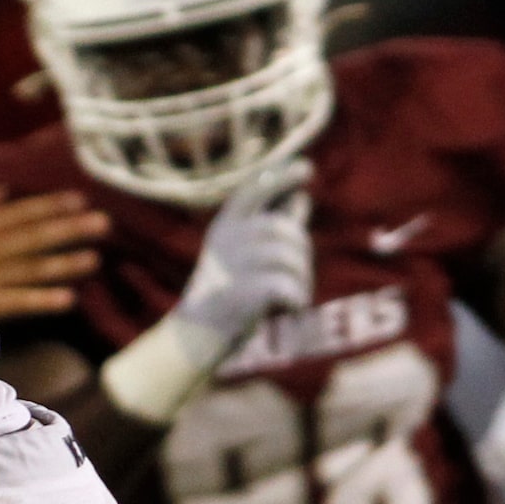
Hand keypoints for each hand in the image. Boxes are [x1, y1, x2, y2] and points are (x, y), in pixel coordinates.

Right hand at [0, 187, 108, 320]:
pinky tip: (69, 299)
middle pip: (34, 236)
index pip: (21, 213)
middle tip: (105, 223)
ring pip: (31, 267)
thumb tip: (1, 193)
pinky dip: (43, 300)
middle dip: (70, 229)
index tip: (82, 199)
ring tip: (95, 259)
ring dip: (64, 263)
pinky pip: (17, 301)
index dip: (52, 206)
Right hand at [173, 156, 312, 349]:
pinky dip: (297, 299)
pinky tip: (290, 309)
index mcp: (225, 226)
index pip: (255, 191)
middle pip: (284, 230)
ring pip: (290, 259)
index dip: (281, 177)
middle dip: (302, 251)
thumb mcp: (247, 254)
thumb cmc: (229, 293)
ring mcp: (231, 265)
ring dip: (302, 280)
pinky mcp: (241, 292)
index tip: (307, 167)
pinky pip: (288, 287)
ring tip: (293, 296)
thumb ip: (273, 226)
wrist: (197, 336)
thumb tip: (302, 197)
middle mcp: (226, 240)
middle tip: (300, 275)